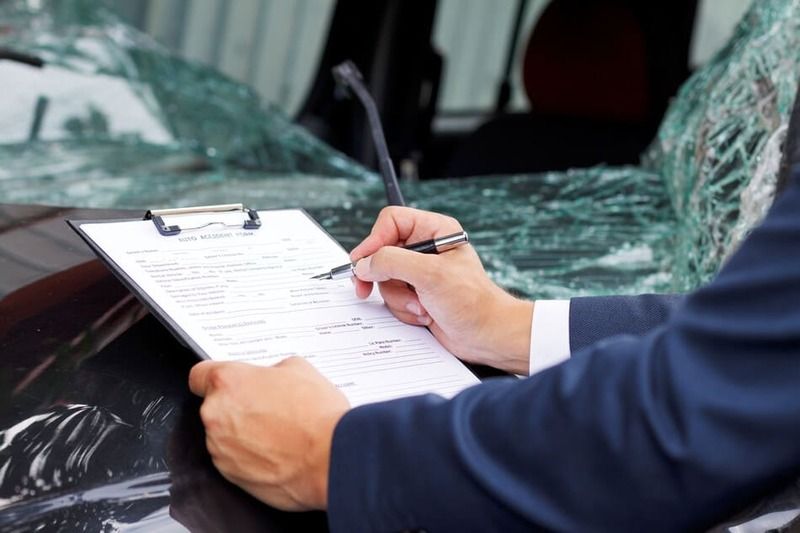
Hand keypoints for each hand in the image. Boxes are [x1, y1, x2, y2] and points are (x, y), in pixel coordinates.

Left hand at [188, 357, 349, 510]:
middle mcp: (215, 414)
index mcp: (228, 382)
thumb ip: (272, 370)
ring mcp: (220, 448)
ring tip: (278, 432)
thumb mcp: (300, 369)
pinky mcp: (230, 475)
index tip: (225, 383)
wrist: (329, 459)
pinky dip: (250, 457)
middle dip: (238, 407)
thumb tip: (269, 378)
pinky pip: (234, 460)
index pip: (199, 375)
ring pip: (224, 435)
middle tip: (270, 408)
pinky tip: (277, 452)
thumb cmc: (317, 415)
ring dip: (243, 433)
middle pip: (216, 407)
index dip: (213, 378)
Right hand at [351, 207, 532, 374]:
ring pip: (385, 279)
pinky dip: (404, 309)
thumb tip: (364, 264)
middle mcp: (426, 248)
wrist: (487, 335)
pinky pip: (392, 297)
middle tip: (366, 288)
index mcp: (435, 230)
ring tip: (421, 305)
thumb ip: (392, 263)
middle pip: (382, 252)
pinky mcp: (416, 294)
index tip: (363, 262)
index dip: (374, 240)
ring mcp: (420, 273)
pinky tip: (424, 313)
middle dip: (383, 277)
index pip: (391, 221)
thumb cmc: (473, 302)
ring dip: (399, 297)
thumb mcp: (430, 275)